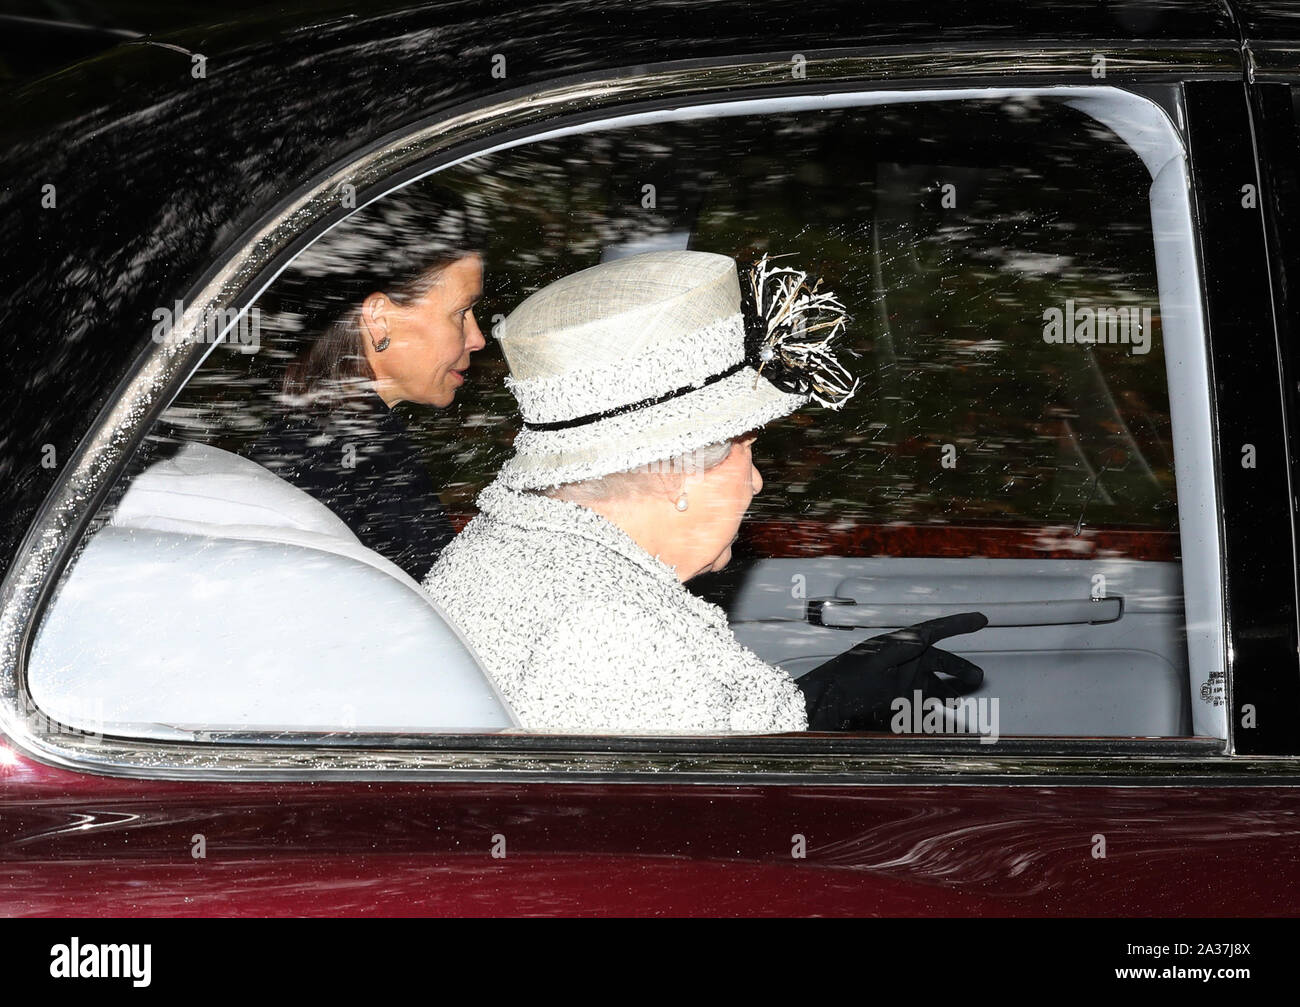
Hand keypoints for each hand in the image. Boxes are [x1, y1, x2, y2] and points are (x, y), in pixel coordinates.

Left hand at [796, 612, 987, 731]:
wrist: (826, 706)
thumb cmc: (846, 678)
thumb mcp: (876, 660)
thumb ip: (900, 649)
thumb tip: (923, 635)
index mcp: (901, 646)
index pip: (935, 631)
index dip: (958, 624)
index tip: (981, 619)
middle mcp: (905, 664)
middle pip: (940, 663)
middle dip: (959, 669)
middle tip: (977, 678)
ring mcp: (902, 685)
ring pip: (935, 688)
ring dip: (949, 694)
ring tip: (965, 702)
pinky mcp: (898, 706)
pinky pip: (924, 709)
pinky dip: (936, 716)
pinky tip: (945, 725)